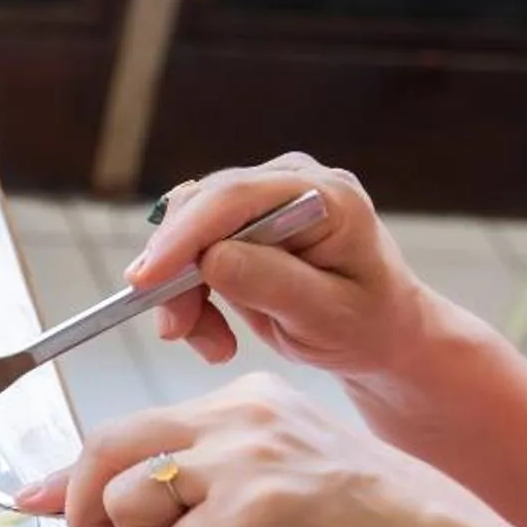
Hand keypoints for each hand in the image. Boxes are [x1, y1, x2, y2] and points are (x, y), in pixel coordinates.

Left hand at [15, 375, 513, 526]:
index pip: (130, 430)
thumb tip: (73, 503)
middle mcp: (243, 414)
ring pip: (134, 505)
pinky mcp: (255, 507)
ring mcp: (248, 456)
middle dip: (84, 513)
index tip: (31, 503)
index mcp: (247, 401)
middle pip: (108, 451)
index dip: (74, 477)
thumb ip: (185, 486)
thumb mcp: (265, 490)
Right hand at [130, 153, 430, 376]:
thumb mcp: (326, 316)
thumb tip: (211, 258)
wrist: (381, 335)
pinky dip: (187, 294)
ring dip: (180, 292)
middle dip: (175, 272)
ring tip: (209, 344)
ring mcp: (264, 198)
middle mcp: (290, 182)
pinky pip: (189, 249)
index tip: (145, 280)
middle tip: (176, 331)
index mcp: (326, 195)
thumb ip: (271, 283)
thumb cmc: (367, 326)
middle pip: (200, 210)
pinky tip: (211, 332)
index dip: (183, 235)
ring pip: (185, 231)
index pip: (235, 197)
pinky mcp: (242, 221)